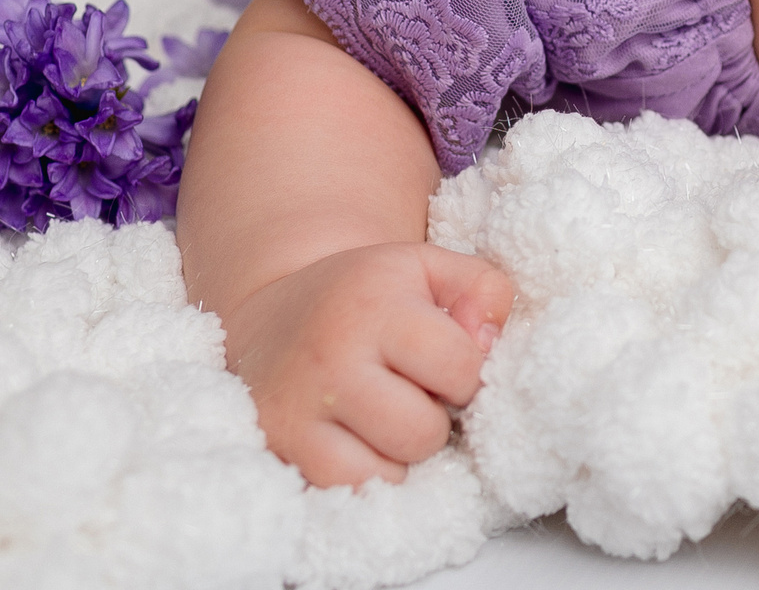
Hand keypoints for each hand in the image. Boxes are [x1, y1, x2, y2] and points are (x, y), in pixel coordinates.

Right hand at [217, 242, 514, 486]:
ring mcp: (299, 410)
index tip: (444, 362)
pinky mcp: (280, 449)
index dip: (466, 372)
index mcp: (375, 306)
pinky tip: (361, 440)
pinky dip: (368, 475)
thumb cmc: (365, 297)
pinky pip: (350, 490)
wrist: (270, 319)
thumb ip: (483, 289)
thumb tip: (489, 343)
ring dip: (401, 452)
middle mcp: (332, 358)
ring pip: (387, 471)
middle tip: (412, 392)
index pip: (458, 365)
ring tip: (384, 415)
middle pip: (423, 431)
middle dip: (434, 418)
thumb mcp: (427, 268)